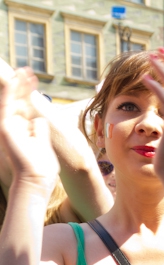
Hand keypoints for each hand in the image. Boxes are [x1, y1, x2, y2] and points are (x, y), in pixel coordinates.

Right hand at [0, 68, 58, 190]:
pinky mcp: (6, 127)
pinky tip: (14, 79)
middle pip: (18, 101)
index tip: (34, 81)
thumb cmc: (42, 166)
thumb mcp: (42, 142)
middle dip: (23, 85)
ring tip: (25, 70)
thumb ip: (38, 129)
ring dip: (18, 84)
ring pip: (12, 100)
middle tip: (29, 70)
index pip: (24, 106)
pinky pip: (8, 105)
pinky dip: (10, 92)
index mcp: (22, 129)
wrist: (36, 179)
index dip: (28, 92)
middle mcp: (13, 126)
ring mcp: (8, 126)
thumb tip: (39, 119)